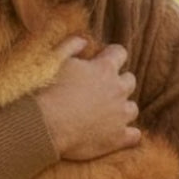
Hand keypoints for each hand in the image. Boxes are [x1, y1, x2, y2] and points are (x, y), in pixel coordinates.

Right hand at [36, 38, 140, 160]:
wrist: (45, 125)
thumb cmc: (47, 90)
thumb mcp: (54, 60)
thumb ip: (70, 46)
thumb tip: (83, 40)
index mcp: (104, 68)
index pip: (119, 53)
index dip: (112, 55)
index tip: (103, 61)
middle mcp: (117, 90)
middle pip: (130, 81)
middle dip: (119, 83)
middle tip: (103, 90)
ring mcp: (120, 115)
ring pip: (132, 109)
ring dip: (123, 109)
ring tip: (107, 114)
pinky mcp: (117, 138)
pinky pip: (134, 135)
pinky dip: (127, 135)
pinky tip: (115, 135)